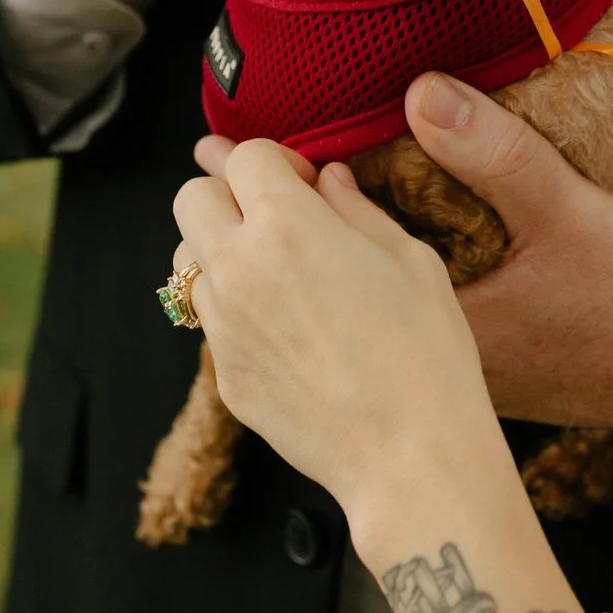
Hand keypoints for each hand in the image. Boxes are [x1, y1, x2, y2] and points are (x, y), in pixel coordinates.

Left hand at [171, 142, 510, 528]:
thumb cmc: (426, 354)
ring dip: (220, 250)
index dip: (276, 161)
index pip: (243, 156)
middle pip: (191, 198)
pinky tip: (285, 328)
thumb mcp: (410, 259)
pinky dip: (232, 307)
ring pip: (185, 261)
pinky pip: (208, 319)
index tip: (304, 183)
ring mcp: (222, 325)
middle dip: (228, 194)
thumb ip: (356, 209)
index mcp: (286, 224)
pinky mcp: (223, 373)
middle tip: (275, 217)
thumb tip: (327, 180)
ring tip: (274, 271)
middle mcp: (238, 267)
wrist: (410, 456)